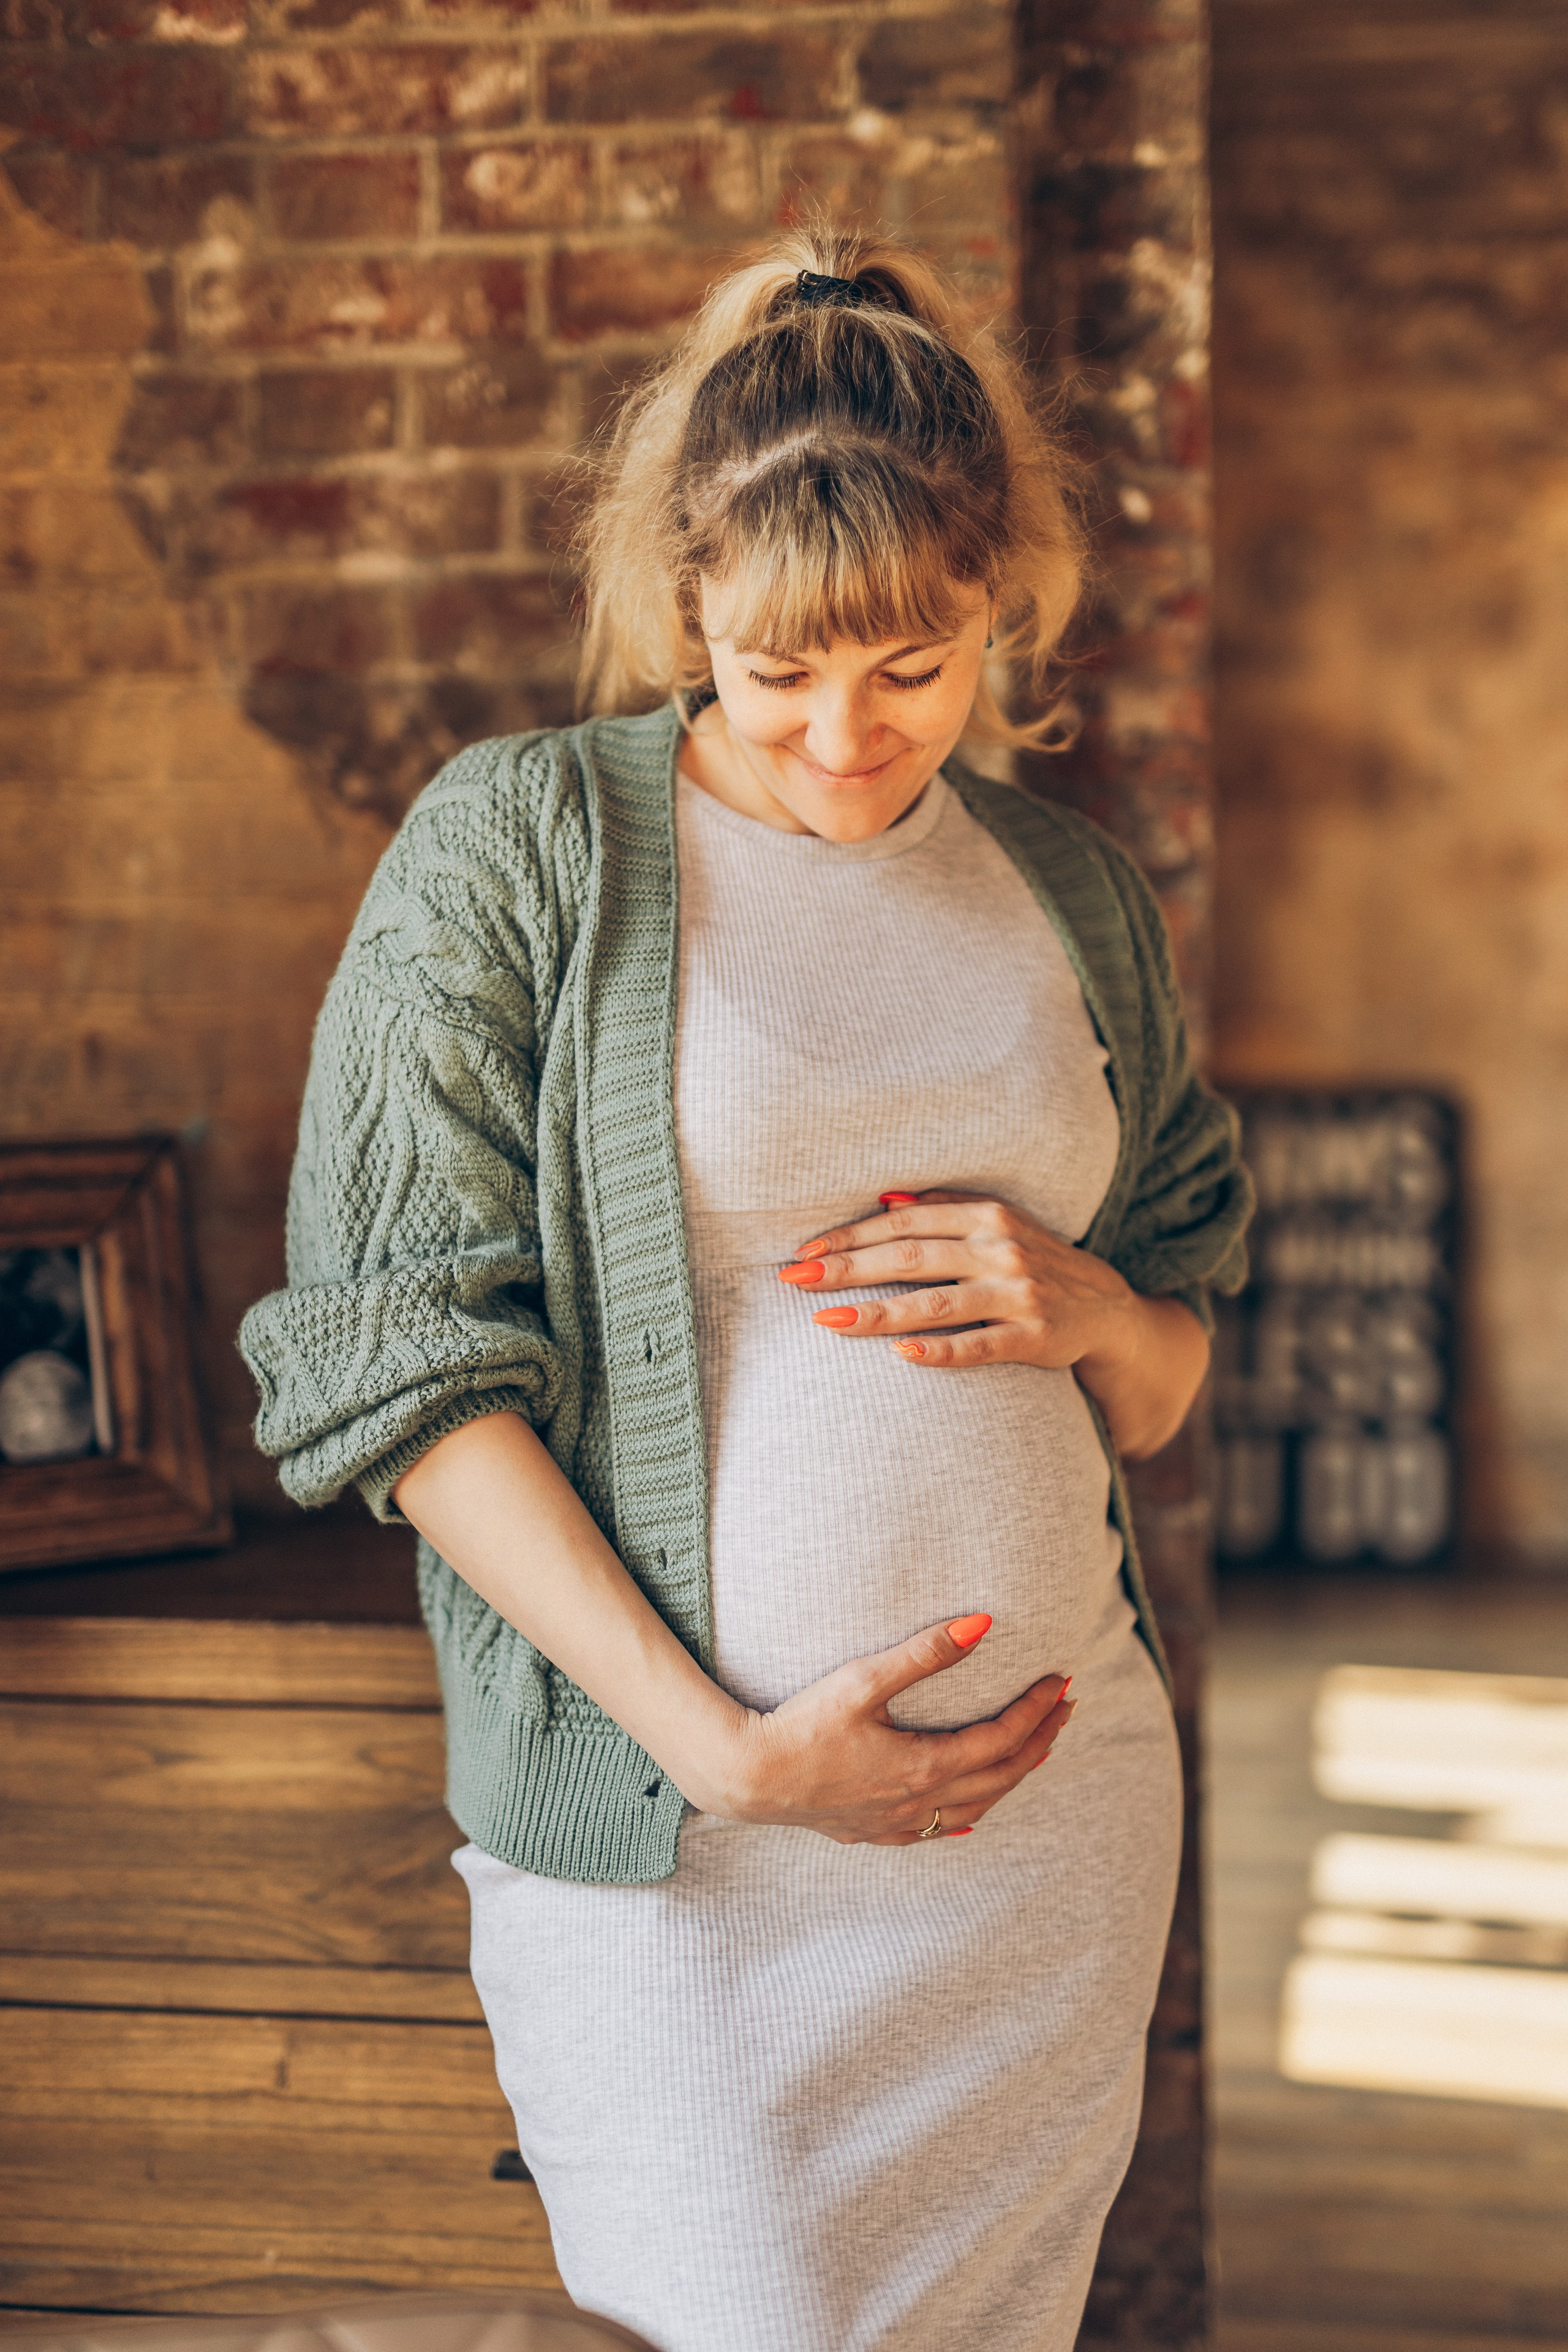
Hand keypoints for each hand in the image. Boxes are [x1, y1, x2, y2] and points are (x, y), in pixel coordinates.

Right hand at [717, 1614, 1074, 1843]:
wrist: (748, 1777)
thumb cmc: (801, 1724)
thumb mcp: (863, 1680)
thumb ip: (925, 1653)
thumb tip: (982, 1625)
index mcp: (924, 1765)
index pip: (1002, 1739)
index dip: (1036, 1710)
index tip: (1061, 1683)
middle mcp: (919, 1802)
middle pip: (1000, 1775)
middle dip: (1039, 1740)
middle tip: (1065, 1710)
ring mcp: (896, 1822)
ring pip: (974, 1806)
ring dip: (1011, 1778)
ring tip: (1035, 1752)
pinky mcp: (872, 1831)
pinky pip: (933, 1831)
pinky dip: (964, 1817)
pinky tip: (968, 1818)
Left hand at [779, 1189, 1138, 1375]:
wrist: (1107, 1308)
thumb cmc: (1035, 1262)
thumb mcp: (999, 1223)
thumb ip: (946, 1206)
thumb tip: (884, 1201)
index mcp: (988, 1215)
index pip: (906, 1223)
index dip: (852, 1236)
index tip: (805, 1251)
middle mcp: (1002, 1250)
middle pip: (911, 1258)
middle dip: (848, 1269)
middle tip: (794, 1280)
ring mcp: (1019, 1295)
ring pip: (937, 1304)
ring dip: (878, 1313)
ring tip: (828, 1321)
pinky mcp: (1034, 1338)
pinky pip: (978, 1346)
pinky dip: (939, 1350)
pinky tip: (900, 1353)